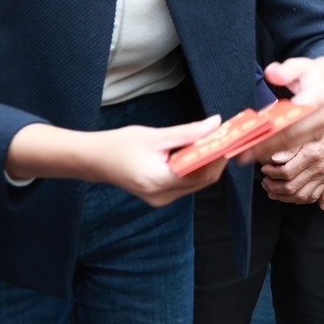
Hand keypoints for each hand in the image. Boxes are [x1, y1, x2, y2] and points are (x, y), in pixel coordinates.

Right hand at [81, 116, 226, 207]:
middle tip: (223, 137)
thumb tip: (216, 124)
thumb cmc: (120, 145)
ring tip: (210, 141)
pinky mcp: (161, 197)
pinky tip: (195, 151)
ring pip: (196, 183)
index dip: (218, 156)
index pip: (201, 173)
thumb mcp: (155, 135)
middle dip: (215, 159)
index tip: (229, 138)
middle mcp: (163, 196)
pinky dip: (194, 169)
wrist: (95, 160)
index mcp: (159, 181)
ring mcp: (162, 199)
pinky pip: (186, 184)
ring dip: (206, 163)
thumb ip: (188, 132)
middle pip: (202, 180)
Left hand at [238, 57, 323, 165]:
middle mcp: (322, 117)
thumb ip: (286, 69)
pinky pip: (292, 147)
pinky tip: (257, 153)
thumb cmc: (311, 76)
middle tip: (242, 150)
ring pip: (290, 144)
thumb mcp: (301, 65)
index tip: (254, 130)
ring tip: (245, 154)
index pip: (294, 114)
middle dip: (265, 144)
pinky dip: (273, 150)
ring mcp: (320, 130)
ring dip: (267, 151)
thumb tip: (272, 74)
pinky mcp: (315, 139)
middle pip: (290, 134)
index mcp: (318, 96)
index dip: (274, 125)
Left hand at [260, 123, 323, 208]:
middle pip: (291, 187)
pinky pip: (314, 197)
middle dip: (274, 187)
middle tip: (266, 182)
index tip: (265, 170)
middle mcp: (318, 169)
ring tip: (273, 192)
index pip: (286, 172)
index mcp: (311, 156)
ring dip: (284, 198)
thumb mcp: (306, 135)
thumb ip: (290, 149)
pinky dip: (302, 200)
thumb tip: (275, 159)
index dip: (272, 173)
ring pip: (301, 197)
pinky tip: (293, 198)